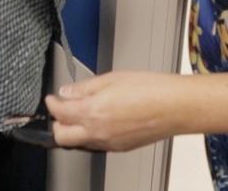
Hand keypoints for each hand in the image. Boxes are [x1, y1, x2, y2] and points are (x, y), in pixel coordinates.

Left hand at [45, 71, 193, 151]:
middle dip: (57, 123)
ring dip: (74, 131)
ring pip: (79, 144)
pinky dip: (90, 135)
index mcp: (92, 112)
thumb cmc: (150, 89)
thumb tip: (67, 92)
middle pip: (62, 137)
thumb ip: (85, 87)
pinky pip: (96, 146)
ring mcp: (109, 143)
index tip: (52, 98)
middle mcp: (98, 132)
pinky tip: (99, 121)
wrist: (175, 107)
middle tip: (60, 110)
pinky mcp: (120, 148)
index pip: (59, 112)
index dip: (52, 103)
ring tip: (80, 114)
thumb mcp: (112, 78)